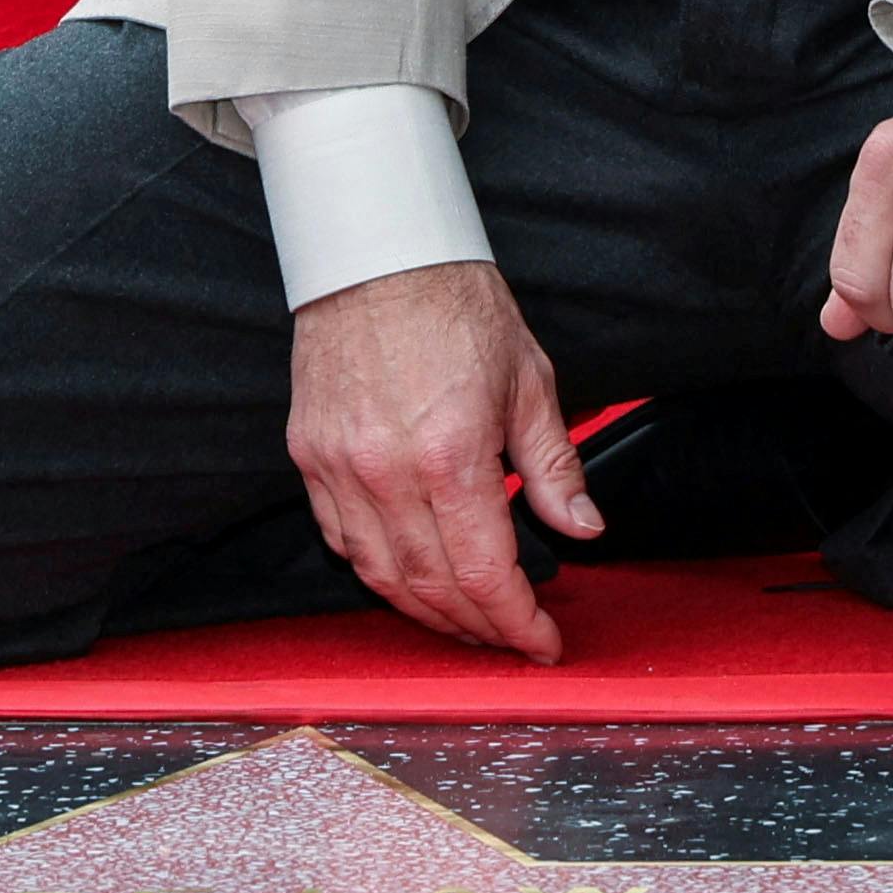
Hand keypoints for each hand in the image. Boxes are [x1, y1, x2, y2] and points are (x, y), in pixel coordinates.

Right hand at [287, 259, 600, 660]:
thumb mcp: (528, 379)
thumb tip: (583, 527)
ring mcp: (340, 465)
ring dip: (426, 612)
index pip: (485, 575)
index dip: (518, 624)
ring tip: (463, 619)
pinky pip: (340, 538)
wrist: (377, 251)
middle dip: (478, 628)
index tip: (542, 642)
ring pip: (380, 576)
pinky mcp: (309, 454)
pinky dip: (376, 570)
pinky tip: (407, 573)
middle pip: (433, 589)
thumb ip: (554, 465)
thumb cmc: (454, 303)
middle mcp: (388, 470)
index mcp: (451, 452)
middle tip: (509, 636)